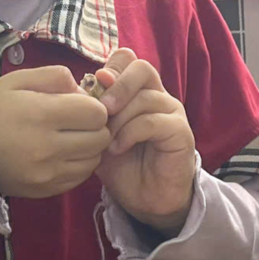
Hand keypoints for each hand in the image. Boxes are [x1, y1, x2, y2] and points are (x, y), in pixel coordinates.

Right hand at [0, 64, 111, 198]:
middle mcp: (47, 148)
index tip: (79, 104)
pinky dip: (79, 164)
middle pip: (101, 138)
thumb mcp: (16, 80)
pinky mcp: (46, 190)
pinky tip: (63, 154)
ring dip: (89, 146)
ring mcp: (47, 174)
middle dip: (95, 126)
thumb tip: (83, 87)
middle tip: (78, 121)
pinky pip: (81, 177)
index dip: (93, 105)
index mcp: (41, 115)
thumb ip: (53, 76)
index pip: (97, 113)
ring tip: (71, 137)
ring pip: (95, 160)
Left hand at [93, 48, 197, 234]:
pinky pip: (154, 121)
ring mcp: (172, 112)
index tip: (91, 89)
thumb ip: (91, 114)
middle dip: (117, 86)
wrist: (147, 200)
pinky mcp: (180, 132)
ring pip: (146, 96)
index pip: (128, 59)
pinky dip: (131, 133)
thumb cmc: (123, 166)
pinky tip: (118, 148)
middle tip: (101, 109)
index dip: (110, 68)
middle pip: (142, 67)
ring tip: (106, 140)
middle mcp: (158, 96)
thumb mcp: (99, 136)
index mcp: (138, 91)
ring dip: (120, 117)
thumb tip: (78, 90)